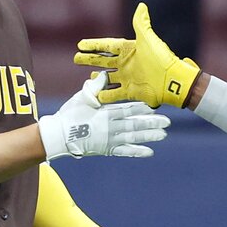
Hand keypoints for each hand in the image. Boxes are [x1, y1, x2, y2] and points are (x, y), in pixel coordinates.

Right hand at [37, 72, 168, 159]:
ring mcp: (109, 140)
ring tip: (163, 135)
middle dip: (152, 123)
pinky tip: (149, 152)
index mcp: (105, 113)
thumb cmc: (69, 114)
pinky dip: (137, 152)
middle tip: (167, 122)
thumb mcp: (82, 97)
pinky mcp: (106, 150)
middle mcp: (111, 127)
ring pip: (133, 138)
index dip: (142, 109)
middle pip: (135, 124)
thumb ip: (96, 87)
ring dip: (149, 136)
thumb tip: (105, 74)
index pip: (128, 110)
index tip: (154, 107)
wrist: (59, 136)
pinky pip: (125, 152)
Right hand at [74, 3, 199, 107]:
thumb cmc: (161, 59)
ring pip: (107, 78)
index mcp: (129, 50)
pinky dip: (105, 95)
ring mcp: (128, 78)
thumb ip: (141, 23)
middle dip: (89, 59)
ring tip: (89, 78)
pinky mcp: (130, 92)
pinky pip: (114, 94)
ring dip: (98, 78)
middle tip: (76, 58)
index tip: (80, 44)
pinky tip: (96, 96)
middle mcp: (127, 64)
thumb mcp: (148, 39)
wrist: (172, 81)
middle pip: (103, 62)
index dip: (94, 45)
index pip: (107, 46)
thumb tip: (141, 5)